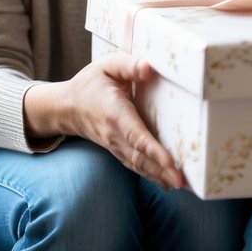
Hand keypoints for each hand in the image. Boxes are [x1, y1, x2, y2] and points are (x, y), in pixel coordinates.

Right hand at [58, 53, 184, 189]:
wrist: (67, 107)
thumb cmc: (90, 84)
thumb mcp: (106, 65)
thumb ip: (128, 65)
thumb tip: (148, 68)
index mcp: (115, 113)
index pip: (137, 136)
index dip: (154, 151)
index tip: (171, 164)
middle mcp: (115, 135)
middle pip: (141, 157)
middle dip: (162, 170)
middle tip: (184, 182)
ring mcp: (116, 146)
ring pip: (139, 165)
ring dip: (160, 176)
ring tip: (182, 185)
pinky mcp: (118, 151)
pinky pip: (136, 166)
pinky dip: (151, 175)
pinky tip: (167, 183)